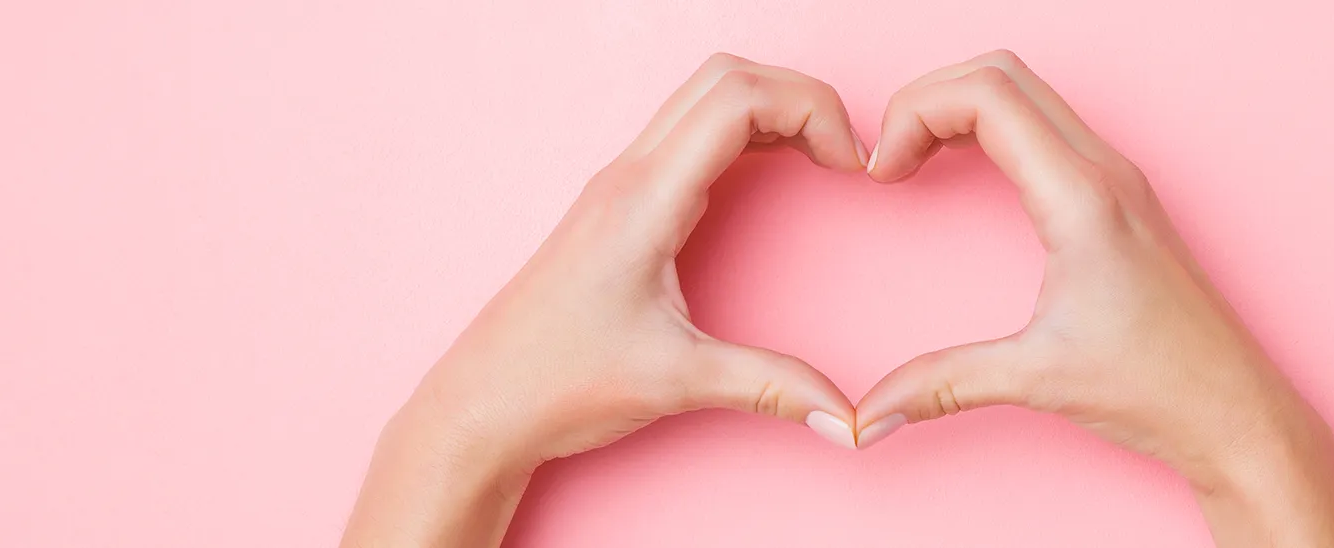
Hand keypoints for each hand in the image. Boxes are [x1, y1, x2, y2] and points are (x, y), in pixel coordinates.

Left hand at [342, 54, 865, 546]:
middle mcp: (629, 175)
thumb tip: (848, 418)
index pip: (740, 98)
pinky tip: (771, 173)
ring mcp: (620, 184)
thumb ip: (770, 388)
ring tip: (820, 157)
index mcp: (644, 199)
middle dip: (801, 96)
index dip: (813, 109)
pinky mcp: (619, 204)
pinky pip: (689, 132)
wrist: (480, 406)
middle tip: (846, 151)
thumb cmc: (557, 384)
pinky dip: (743, 132)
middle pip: (727, 76)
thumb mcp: (676, 383)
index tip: (852, 164)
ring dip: (772, 107)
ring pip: (705, 95)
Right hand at [852, 50, 1333, 546]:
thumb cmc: (1160, 387)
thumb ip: (942, 384)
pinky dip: (992, 128)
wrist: (1235, 411)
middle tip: (889, 156)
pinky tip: (965, 172)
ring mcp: (1117, 178)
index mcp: (1082, 196)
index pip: (985, 94)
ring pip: (1026, 91)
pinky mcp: (1120, 197)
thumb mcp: (1036, 379)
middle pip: (1000, 73)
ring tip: (915, 159)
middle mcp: (1104, 170)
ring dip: (960, 106)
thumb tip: (871, 415)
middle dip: (928, 98)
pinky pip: (1048, 126)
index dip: (914, 112)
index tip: (882, 171)